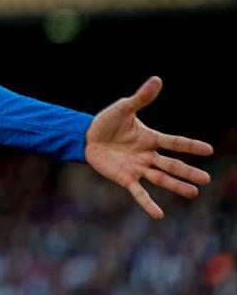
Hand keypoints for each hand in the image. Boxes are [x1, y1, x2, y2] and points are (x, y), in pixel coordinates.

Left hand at [85, 76, 212, 218]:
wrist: (86, 136)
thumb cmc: (107, 122)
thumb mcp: (123, 108)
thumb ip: (140, 98)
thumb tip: (157, 80)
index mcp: (150, 138)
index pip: (174, 142)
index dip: (190, 146)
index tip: (209, 150)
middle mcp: (148, 155)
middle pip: (172, 164)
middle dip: (188, 172)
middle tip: (206, 179)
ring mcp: (138, 168)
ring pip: (161, 178)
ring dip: (176, 186)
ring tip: (193, 192)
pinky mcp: (125, 178)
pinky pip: (138, 192)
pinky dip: (148, 203)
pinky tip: (159, 215)